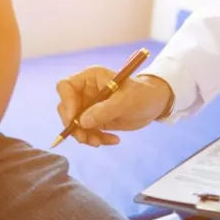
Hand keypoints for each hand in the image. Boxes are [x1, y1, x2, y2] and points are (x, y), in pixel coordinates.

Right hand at [56, 67, 172, 146]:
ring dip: (85, 136)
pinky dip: (96, 139)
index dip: (66, 102)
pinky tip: (113, 140)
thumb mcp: (125, 101)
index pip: (65, 86)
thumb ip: (103, 110)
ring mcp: (88, 106)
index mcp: (90, 78)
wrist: (154, 105)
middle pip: (66, 108)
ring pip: (74, 124)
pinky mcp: (94, 120)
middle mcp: (85, 91)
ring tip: (102, 141)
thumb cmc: (142, 95)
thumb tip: (82, 122)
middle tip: (85, 138)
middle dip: (74, 125)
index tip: (74, 118)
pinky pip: (87, 132)